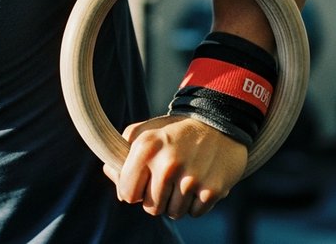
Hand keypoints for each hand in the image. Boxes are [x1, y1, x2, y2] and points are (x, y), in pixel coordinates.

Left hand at [103, 115, 246, 218]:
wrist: (220, 122)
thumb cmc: (175, 131)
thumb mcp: (145, 132)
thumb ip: (123, 156)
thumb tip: (116, 186)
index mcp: (146, 148)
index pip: (127, 194)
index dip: (133, 193)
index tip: (141, 186)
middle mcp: (167, 164)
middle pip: (151, 208)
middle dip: (156, 199)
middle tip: (166, 182)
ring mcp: (192, 178)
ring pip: (174, 213)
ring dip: (176, 202)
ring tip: (183, 179)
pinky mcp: (213, 189)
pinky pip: (194, 213)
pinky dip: (195, 203)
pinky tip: (199, 182)